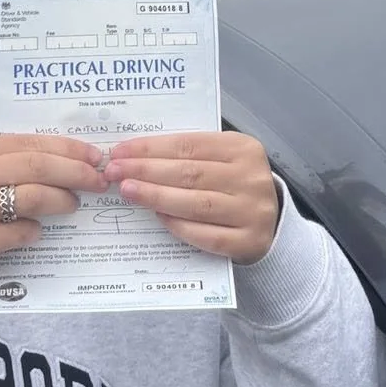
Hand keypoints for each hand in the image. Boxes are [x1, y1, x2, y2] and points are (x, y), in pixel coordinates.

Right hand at [0, 135, 105, 319]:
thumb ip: (0, 167)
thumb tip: (59, 161)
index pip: (26, 142)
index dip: (65, 148)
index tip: (93, 156)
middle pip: (35, 165)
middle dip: (74, 171)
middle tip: (98, 180)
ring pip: (32, 196)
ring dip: (62, 200)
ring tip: (73, 205)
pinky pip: (20, 232)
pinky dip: (35, 232)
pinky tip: (35, 234)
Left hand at [103, 132, 279, 264]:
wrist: (271, 224)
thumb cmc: (234, 186)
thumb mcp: (221, 160)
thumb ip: (189, 156)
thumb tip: (135, 156)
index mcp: (243, 148)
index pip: (189, 145)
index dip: (151, 148)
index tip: (120, 152)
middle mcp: (251, 178)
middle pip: (189, 173)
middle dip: (146, 171)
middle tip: (114, 172)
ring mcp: (252, 211)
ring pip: (196, 203)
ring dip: (156, 196)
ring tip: (128, 191)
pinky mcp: (249, 242)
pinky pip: (207, 235)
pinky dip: (179, 226)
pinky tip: (157, 217)